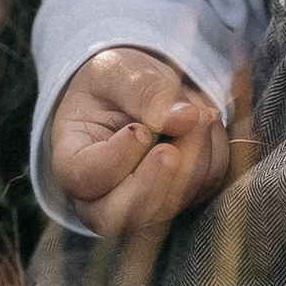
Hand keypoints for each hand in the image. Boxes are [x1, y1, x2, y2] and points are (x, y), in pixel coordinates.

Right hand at [50, 45, 239, 240]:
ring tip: (201, 112)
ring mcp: (138, 205)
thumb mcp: (118, 70)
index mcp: (71, 159)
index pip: (85, 178)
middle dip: (161, 178)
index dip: (116, 159)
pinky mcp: (175, 201)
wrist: (134, 93)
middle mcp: (99, 196)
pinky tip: (208, 125)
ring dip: (197, 159)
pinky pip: (202, 191)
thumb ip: (144, 90)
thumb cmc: (113, 82)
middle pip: (123, 215)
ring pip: (170, 205)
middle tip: (187, 129)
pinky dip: (214, 157)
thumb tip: (184, 118)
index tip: (140, 129)